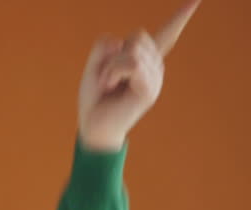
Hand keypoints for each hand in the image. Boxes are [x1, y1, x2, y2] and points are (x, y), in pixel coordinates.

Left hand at [77, 0, 199, 151]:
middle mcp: (154, 66)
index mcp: (144, 59)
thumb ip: (103, 47)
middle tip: (108, 78)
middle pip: (137, 36)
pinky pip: (130, 62)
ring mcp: (155, 77)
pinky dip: (112, 72)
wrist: (94, 127)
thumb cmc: (95, 99)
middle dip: (114, 54)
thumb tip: (119, 41)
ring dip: (111, 66)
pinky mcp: (150, 88)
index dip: (182, 16)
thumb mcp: (93, 67)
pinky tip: (111, 87)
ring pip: (132, 49)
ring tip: (109, 84)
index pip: (167, 33)